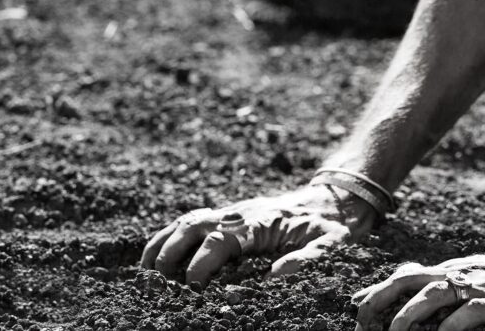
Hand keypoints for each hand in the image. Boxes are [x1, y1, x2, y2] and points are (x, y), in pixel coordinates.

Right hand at [140, 184, 375, 285]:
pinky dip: (174, 234)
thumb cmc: (334, 224)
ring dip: (165, 241)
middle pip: (196, 225)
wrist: (340, 197)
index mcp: (262, 221)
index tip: (192, 288)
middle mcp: (243, 214)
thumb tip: (277, 276)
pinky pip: (198, 220)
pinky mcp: (235, 215)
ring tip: (144, 268)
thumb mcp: (333, 243)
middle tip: (154, 280)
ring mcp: (237, 212)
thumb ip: (309, 258)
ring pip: (191, 220)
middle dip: (170, 251)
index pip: (220, 240)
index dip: (202, 264)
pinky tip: (160, 252)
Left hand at [352, 248, 484, 330]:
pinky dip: (452, 327)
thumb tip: (422, 302)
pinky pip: (470, 313)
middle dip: (382, 297)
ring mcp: (480, 287)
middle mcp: (462, 275)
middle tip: (361, 317)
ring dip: (410, 313)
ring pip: (435, 294)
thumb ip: (454, 288)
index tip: (356, 306)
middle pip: (412, 279)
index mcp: (455, 270)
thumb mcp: (481, 279)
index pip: (409, 274)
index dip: (380, 289)